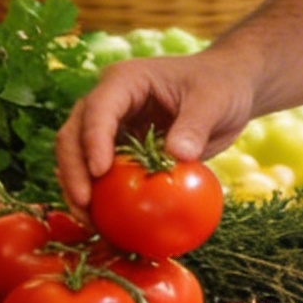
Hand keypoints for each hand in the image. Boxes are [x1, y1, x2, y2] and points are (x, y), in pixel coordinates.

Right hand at [55, 55, 257, 211]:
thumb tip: (177, 155)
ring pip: (77, 155)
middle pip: (74, 133)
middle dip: (73, 170)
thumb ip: (195, 126)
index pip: (99, 108)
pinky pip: (98, 172)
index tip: (100, 172)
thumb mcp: (214, 101)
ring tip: (90, 221)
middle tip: (85, 205)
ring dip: (77, 187)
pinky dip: (97, 195)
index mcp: (126, 80)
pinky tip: (103, 222)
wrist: (228, 88)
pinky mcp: (119, 148)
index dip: (93, 139)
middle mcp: (109, 100)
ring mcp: (111, 125)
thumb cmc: (222, 85)